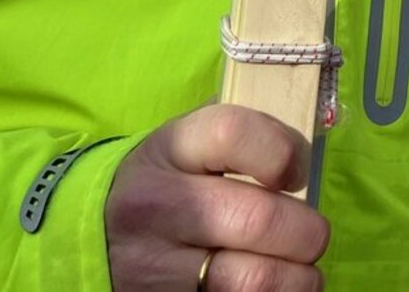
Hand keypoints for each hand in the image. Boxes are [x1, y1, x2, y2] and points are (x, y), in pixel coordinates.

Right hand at [105, 105, 329, 290]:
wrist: (95, 233)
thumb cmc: (171, 179)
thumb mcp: (194, 144)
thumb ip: (248, 138)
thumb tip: (311, 144)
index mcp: (172, 148)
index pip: (235, 133)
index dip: (284, 153)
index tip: (295, 175)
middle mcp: (157, 206)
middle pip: (258, 219)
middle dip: (307, 233)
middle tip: (312, 237)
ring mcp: (153, 266)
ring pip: (250, 280)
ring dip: (297, 281)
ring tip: (302, 273)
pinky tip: (275, 291)